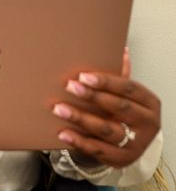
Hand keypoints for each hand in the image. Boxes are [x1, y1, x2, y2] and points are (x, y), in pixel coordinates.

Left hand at [52, 48, 160, 167]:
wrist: (131, 142)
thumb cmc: (125, 111)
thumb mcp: (126, 93)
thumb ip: (121, 74)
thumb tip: (121, 49)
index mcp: (149, 102)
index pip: (128, 88)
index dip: (106, 81)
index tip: (84, 76)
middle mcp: (147, 124)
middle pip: (118, 108)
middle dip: (92, 97)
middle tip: (70, 86)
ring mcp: (136, 144)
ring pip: (107, 130)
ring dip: (81, 118)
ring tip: (59, 108)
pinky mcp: (122, 159)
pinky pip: (98, 150)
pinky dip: (79, 141)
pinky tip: (63, 132)